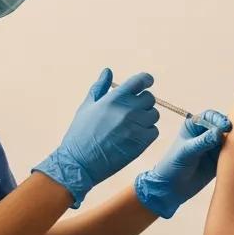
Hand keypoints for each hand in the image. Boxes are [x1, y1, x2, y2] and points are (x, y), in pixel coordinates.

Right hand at [34, 70, 158, 207]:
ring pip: (153, 115)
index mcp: (115, 98)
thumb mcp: (87, 107)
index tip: (147, 82)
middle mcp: (128, 109)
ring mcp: (136, 126)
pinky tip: (134, 137)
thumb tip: (108, 71)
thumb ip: (99, 87)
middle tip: (132, 112)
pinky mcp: (141, 142)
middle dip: (143, 103)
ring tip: (131, 126)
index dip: (146, 80)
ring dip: (146, 119)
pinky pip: (154, 131)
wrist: (79, 163)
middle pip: (150, 99)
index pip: (140, 81)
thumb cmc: (80, 134)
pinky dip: (147, 133)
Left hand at [134, 110, 231, 217]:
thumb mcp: (186, 151)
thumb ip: (203, 142)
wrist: (172, 189)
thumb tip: (219, 132)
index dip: (219, 119)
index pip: (210, 116)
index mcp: (194, 126)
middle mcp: (205, 134)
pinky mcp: (219, 160)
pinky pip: (230, 154)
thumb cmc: (173, 166)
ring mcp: (213, 147)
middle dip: (229, 130)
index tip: (225, 127)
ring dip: (233, 143)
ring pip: (228, 140)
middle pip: (222, 127)